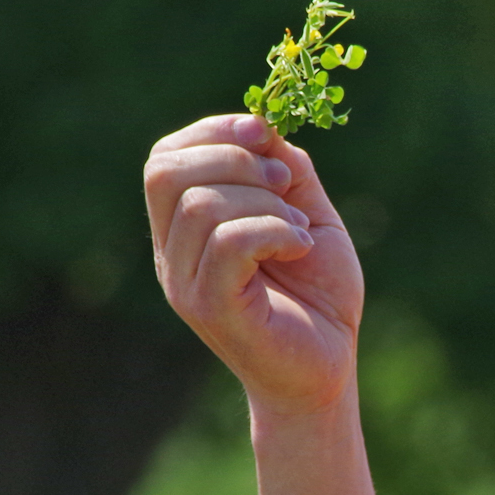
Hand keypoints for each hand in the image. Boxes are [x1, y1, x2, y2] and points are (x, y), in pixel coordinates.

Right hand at [144, 113, 362, 415]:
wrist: (330, 367)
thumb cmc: (318, 296)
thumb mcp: (307, 212)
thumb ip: (284, 169)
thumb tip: (264, 127)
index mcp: (185, 230)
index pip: (164, 159)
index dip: (212, 131)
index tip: (263, 133)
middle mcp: (173, 256)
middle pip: (166, 172)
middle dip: (234, 159)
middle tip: (284, 184)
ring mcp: (186, 284)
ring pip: (202, 204)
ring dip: (266, 202)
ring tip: (299, 229)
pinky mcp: (212, 308)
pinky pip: (228, 243)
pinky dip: (275, 230)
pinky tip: (302, 246)